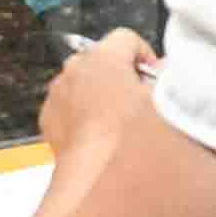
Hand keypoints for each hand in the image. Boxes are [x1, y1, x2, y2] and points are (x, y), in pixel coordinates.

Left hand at [38, 26, 160, 152]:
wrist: (98, 178)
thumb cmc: (131, 139)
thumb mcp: (163, 102)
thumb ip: (167, 78)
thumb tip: (164, 72)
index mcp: (102, 57)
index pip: (126, 38)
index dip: (145, 56)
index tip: (155, 77)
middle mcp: (74, 69)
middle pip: (102, 59)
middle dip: (121, 75)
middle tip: (141, 100)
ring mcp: (57, 94)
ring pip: (82, 83)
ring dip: (100, 95)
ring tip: (120, 123)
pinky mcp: (48, 120)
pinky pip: (68, 106)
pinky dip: (81, 115)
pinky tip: (99, 136)